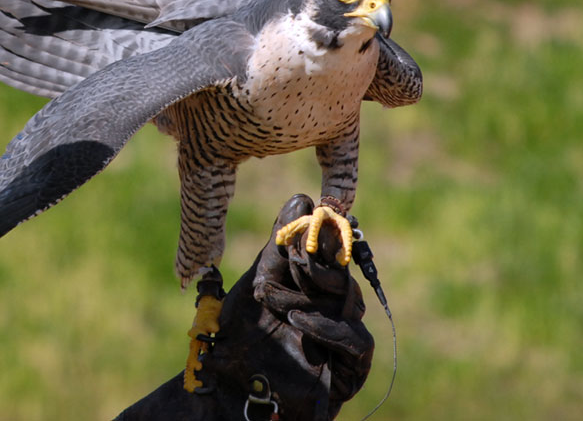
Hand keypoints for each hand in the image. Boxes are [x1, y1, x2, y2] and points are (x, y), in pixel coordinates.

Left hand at [115, 194, 373, 420]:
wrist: (227, 386)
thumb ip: (278, 244)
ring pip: (350, 304)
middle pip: (342, 275)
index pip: (330, 252)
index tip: (310, 212)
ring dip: (314, 296)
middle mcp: (333, 307)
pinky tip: (300, 319)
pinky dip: (328, 327)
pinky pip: (356, 342)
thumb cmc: (239, 334)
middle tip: (294, 255)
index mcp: (313, 284)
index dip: (322, 234)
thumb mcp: (257, 282)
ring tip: (279, 298)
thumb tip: (300, 196)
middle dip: (317, 263)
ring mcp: (343, 339)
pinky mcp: (350, 370)